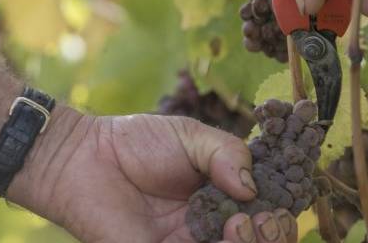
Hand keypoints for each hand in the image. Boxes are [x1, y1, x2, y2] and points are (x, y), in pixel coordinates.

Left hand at [10, 110, 297, 242]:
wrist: (85, 157)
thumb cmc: (137, 143)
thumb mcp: (192, 136)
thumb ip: (229, 154)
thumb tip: (255, 187)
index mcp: (224, 198)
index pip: (266, 214)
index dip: (282, 214)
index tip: (282, 203)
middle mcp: (212, 228)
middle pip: (258, 241)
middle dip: (273, 235)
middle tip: (265, 220)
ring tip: (242, 224)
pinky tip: (225, 230)